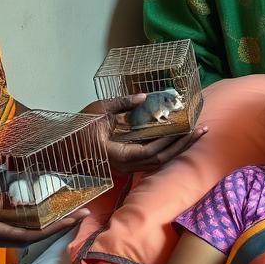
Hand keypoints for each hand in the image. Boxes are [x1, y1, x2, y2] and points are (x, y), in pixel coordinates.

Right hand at [0, 169, 88, 248]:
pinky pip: (11, 224)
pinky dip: (30, 217)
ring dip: (45, 223)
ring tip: (71, 211)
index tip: (74, 220)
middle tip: (83, 213)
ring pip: (21, 231)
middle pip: (28, 236)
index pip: (24, 236)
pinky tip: (45, 208)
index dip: (52, 230)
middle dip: (56, 226)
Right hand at [83, 95, 207, 174]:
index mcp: (120, 156)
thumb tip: (145, 97)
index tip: (187, 128)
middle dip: (184, 145)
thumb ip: (122, 103)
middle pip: (163, 159)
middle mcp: (127, 165)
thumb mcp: (99, 111)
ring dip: (179, 148)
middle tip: (202, 130)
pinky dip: (168, 149)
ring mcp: (128, 167)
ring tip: (196, 134)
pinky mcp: (129, 163)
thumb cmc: (78, 128)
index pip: (153, 151)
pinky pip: (153, 159)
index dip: (172, 140)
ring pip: (160, 161)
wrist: (62, 146)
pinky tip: (179, 138)